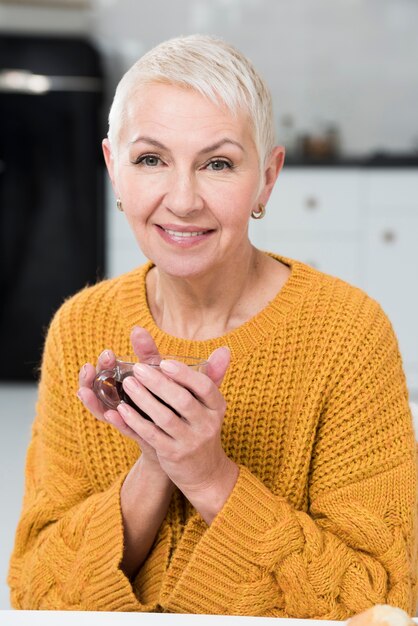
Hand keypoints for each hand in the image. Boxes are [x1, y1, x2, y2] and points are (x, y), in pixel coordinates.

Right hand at [76, 327, 163, 471]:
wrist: (182, 426)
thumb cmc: (165, 394)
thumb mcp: (156, 371)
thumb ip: (147, 352)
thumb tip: (137, 328)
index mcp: (121, 383)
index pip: (103, 371)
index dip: (102, 364)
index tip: (107, 353)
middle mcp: (118, 400)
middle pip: (96, 388)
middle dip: (92, 378)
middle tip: (92, 367)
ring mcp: (125, 417)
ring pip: (101, 409)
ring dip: (92, 399)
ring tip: (84, 391)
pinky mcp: (138, 432)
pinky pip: (123, 427)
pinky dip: (116, 421)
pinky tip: (111, 414)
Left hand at [114, 344, 238, 522]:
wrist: (205, 472)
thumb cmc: (202, 427)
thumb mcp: (210, 405)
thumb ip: (212, 375)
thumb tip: (224, 349)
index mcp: (217, 407)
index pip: (205, 387)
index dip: (184, 375)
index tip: (164, 362)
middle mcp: (207, 424)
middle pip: (182, 401)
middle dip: (159, 383)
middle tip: (138, 368)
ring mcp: (190, 441)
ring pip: (165, 418)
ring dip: (144, 399)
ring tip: (128, 384)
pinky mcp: (173, 455)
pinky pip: (152, 435)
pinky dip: (135, 422)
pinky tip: (121, 410)